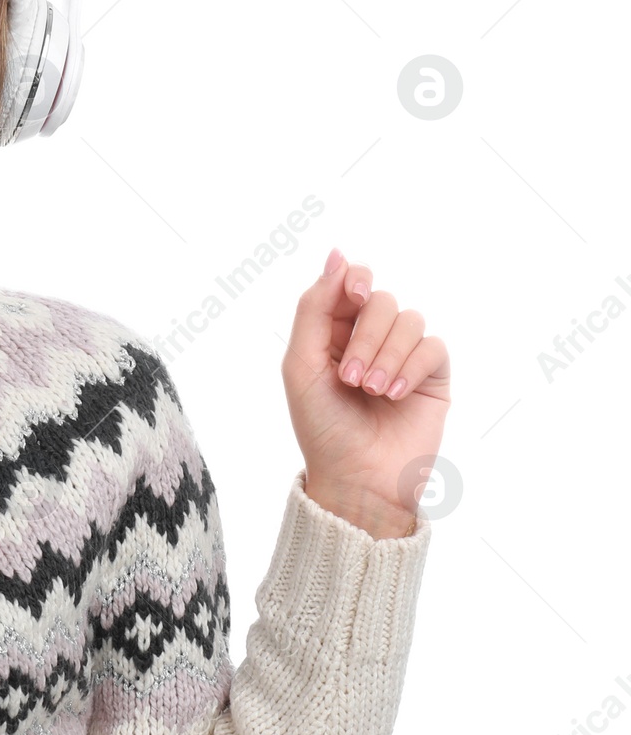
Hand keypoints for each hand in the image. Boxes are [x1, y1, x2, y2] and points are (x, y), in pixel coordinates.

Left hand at [281, 248, 451, 539]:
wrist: (356, 479)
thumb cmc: (322, 427)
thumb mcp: (302, 365)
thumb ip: (314, 308)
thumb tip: (338, 255)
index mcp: (332, 332)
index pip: (349, 284)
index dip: (354, 281)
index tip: (352, 297)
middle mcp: (370, 339)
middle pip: (380, 300)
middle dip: (365, 335)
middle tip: (351, 378)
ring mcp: (403, 356)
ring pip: (408, 319)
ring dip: (386, 355)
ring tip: (371, 391)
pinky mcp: (432, 377)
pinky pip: (432, 346)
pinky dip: (411, 366)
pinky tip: (393, 395)